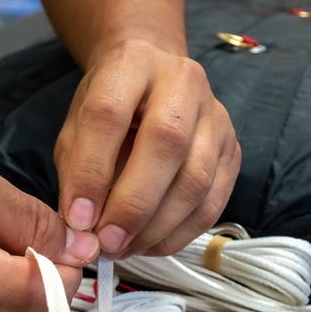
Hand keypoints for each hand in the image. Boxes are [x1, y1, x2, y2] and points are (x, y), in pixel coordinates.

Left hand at [54, 39, 240, 257]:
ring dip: (158, 226)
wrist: (153, 79)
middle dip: (133, 204)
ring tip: (125, 248)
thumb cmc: (108, 108)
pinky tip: (150, 244)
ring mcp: (216, 115)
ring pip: (197, 178)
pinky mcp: (234, 149)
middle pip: (166, 144)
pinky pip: (214, 201)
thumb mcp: (76, 127)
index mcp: (132, 63)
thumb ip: (76, 171)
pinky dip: (180, 232)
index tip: (78, 219)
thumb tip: (82, 228)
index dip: (92, 172)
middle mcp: (183, 81)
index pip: (109, 115)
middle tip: (107, 241)